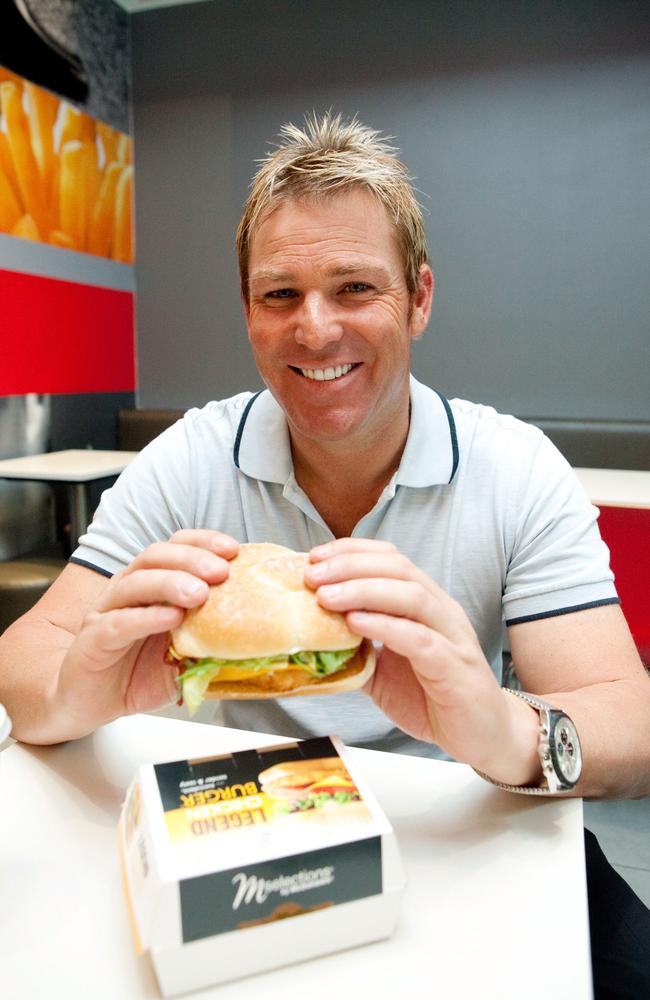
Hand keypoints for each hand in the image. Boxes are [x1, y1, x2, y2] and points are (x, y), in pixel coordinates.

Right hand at [54, 531, 238, 737]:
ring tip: (199, 594)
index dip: (203, 543)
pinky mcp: (93, 639)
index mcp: (150, 584)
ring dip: (170, 582)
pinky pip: (119, 622)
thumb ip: (210, 646)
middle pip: (155, 556)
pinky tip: (170, 619)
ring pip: (136, 582)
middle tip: (220, 571)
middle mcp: (127, 590)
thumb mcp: (183, 658)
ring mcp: (107, 611)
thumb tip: (254, 644)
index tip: (232, 550)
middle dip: (191, 559)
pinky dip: (146, 618)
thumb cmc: (134, 673)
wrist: (88, 702)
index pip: (175, 548)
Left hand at [305, 538, 539, 783]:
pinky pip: (420, 639)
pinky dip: (385, 626)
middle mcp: (440, 610)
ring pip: (411, 596)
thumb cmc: (435, 698)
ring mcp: (450, 636)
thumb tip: (311, 640)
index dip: (351, 552)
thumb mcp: (384, 671)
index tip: (314, 558)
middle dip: (350, 566)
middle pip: (398, 569)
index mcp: (425, 603)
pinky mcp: (454, 667)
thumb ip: (356, 651)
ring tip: (326, 596)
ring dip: (363, 590)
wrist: (483, 735)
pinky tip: (356, 624)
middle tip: (312, 575)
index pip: (390, 559)